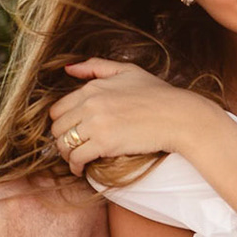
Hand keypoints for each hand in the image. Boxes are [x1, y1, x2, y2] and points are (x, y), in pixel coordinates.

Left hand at [47, 59, 219, 175]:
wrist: (179, 116)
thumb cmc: (159, 95)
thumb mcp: (128, 71)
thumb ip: (96, 67)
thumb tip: (69, 69)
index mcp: (92, 88)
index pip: (58, 108)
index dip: (61, 123)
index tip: (70, 131)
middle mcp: (89, 104)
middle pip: (58, 127)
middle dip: (62, 139)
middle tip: (72, 147)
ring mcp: (96, 124)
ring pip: (64, 144)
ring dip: (66, 154)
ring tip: (75, 160)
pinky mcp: (105, 143)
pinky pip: (78, 157)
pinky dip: (75, 166)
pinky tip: (81, 169)